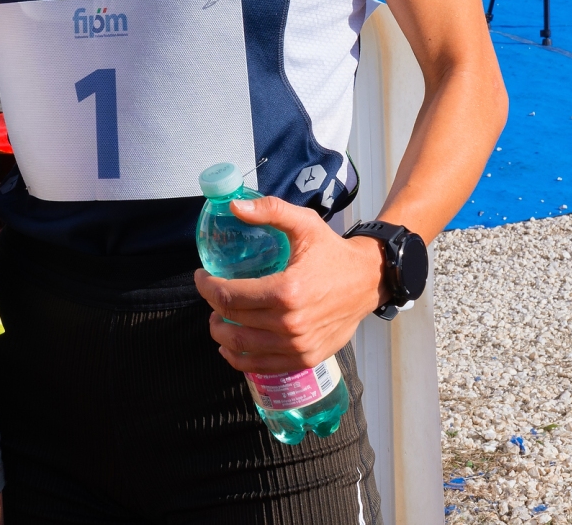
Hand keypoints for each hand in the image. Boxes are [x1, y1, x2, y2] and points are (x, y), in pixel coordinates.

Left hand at [193, 197, 383, 373]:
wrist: (368, 282)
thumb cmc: (333, 252)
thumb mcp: (304, 224)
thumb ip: (269, 210)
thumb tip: (233, 205)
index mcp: (286, 291)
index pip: (229, 296)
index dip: (206, 287)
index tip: (202, 276)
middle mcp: (290, 324)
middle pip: (232, 321)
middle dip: (212, 307)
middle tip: (211, 294)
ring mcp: (297, 346)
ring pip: (241, 347)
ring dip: (221, 334)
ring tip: (218, 319)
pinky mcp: (305, 358)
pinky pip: (261, 366)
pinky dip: (240, 359)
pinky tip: (231, 347)